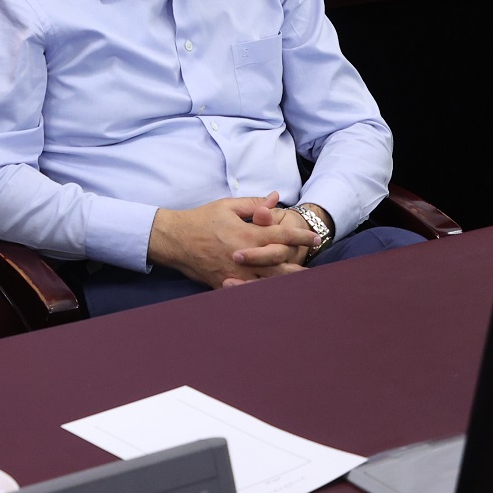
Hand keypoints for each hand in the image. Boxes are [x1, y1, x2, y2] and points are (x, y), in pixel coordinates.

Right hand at [149, 192, 317, 289]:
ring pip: (268, 283)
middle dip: (300, 265)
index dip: (301, 237)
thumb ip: (254, 204)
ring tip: (303, 282)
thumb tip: (276, 198)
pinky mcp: (226, 285)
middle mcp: (245, 257)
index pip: (282, 237)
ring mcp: (236, 274)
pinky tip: (276, 294)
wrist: (175, 241)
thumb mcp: (228, 206)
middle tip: (317, 266)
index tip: (315, 237)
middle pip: (281, 265)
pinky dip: (265, 293)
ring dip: (287, 282)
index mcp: (247, 235)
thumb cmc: (201, 220)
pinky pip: (250, 292)